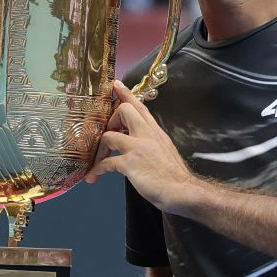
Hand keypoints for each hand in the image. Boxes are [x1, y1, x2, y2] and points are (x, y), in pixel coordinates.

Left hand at [85, 80, 198, 214]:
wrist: (183, 191)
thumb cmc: (174, 176)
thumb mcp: (166, 150)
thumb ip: (152, 142)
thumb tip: (140, 142)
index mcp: (155, 132)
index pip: (140, 107)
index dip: (126, 94)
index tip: (115, 85)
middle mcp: (147, 135)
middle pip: (123, 110)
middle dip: (110, 120)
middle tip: (107, 136)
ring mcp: (138, 147)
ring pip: (109, 135)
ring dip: (99, 150)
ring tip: (96, 161)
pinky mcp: (130, 163)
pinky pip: (106, 162)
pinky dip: (97, 169)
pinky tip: (93, 177)